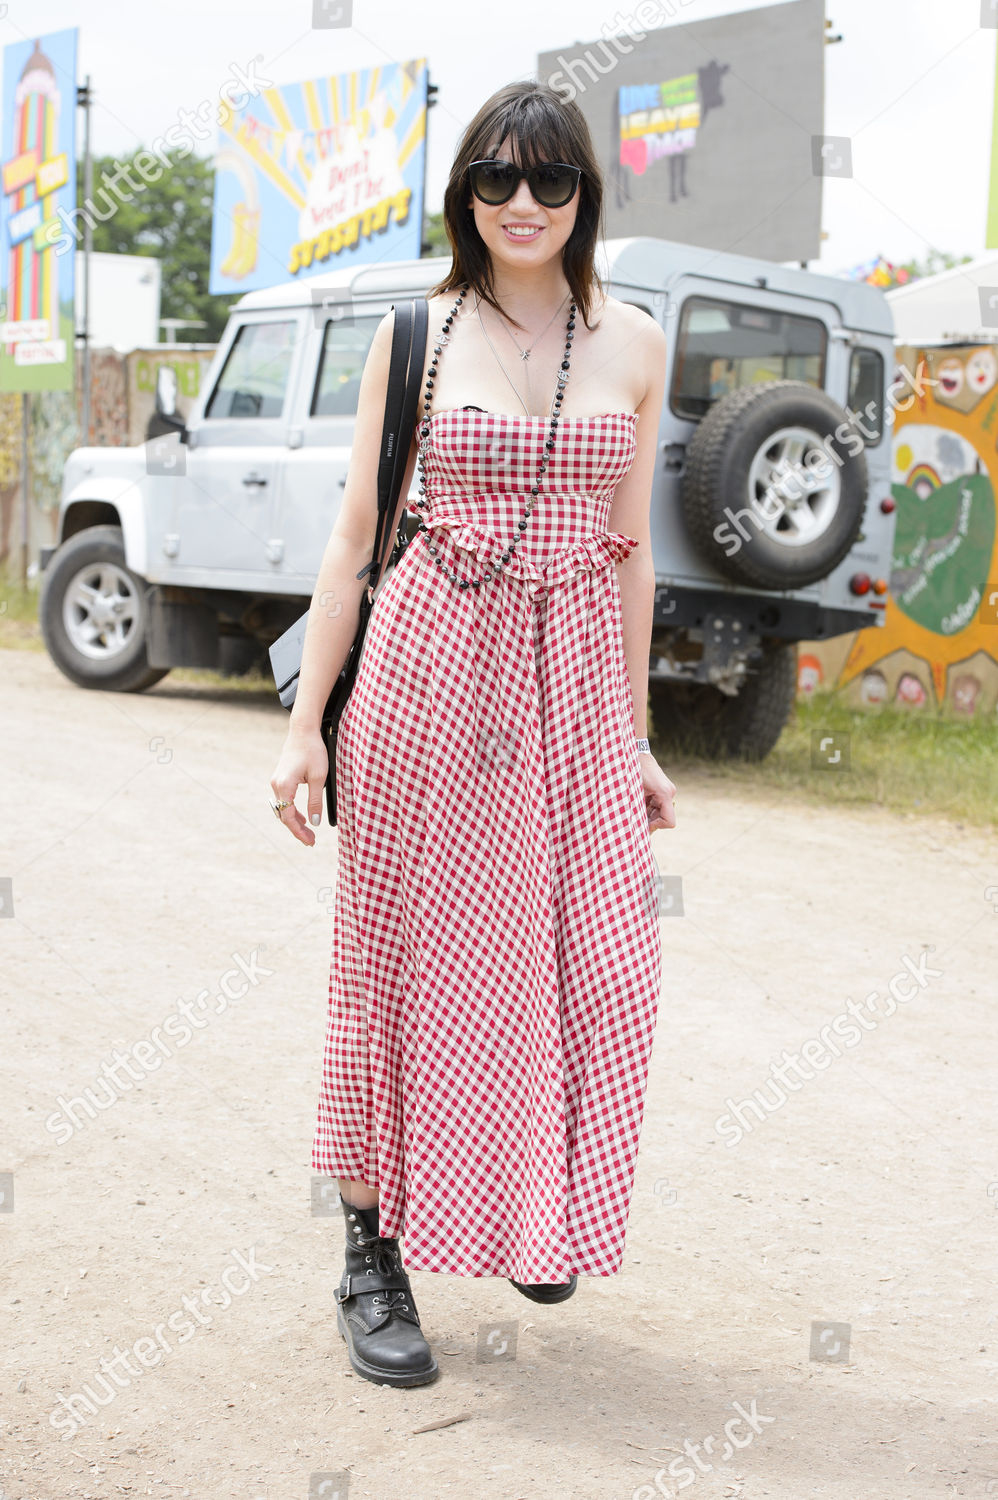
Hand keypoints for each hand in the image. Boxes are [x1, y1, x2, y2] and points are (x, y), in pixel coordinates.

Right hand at [270, 726, 328, 845]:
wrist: (303, 731)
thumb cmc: (313, 751)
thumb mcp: (318, 778)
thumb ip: (315, 801)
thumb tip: (314, 822)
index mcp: (284, 786)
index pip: (289, 817)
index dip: (299, 832)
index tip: (309, 841)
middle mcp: (276, 785)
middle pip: (284, 815)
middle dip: (297, 830)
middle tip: (311, 841)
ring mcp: (276, 782)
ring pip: (283, 809)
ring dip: (295, 821)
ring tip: (308, 833)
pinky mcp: (280, 778)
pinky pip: (284, 800)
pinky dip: (292, 811)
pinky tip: (303, 817)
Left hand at [640, 752, 676, 831]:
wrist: (637, 754)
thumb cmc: (634, 771)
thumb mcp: (634, 793)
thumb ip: (639, 810)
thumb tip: (637, 827)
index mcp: (664, 794)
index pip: (669, 821)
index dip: (657, 826)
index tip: (644, 824)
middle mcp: (669, 793)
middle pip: (664, 817)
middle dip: (650, 820)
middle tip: (635, 818)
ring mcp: (667, 791)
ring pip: (660, 812)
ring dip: (648, 813)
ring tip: (635, 806)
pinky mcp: (663, 789)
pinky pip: (658, 804)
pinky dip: (648, 807)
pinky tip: (638, 800)